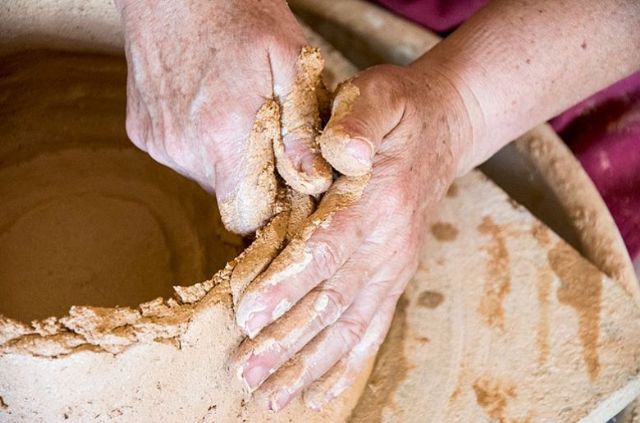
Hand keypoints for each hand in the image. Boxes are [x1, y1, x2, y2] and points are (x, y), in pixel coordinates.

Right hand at [116, 0, 332, 234]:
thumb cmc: (239, 14)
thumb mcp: (290, 62)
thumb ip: (301, 128)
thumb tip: (313, 180)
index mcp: (223, 135)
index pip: (246, 214)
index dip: (270, 206)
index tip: (286, 185)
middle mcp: (183, 148)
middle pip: (227, 195)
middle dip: (254, 177)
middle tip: (268, 134)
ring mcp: (158, 141)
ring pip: (205, 176)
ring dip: (227, 158)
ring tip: (237, 113)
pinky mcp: (142, 132)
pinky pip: (181, 155)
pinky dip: (200, 142)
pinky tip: (208, 106)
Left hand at [232, 63, 472, 410]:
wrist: (444, 127)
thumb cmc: (399, 113)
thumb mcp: (378, 98)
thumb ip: (357, 123)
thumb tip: (340, 153)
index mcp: (376, 203)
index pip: (327, 249)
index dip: (288, 283)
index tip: (251, 314)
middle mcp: (387, 246)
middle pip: (331, 301)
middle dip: (286, 340)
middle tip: (246, 372)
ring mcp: (392, 267)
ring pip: (347, 327)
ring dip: (308, 363)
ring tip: (272, 395)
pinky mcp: (392, 277)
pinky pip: (372, 329)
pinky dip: (346, 365)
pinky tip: (322, 394)